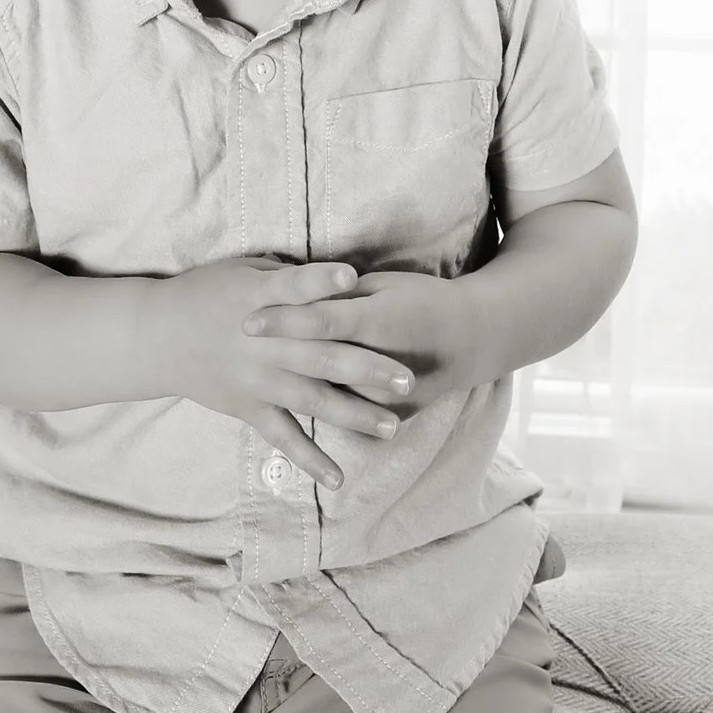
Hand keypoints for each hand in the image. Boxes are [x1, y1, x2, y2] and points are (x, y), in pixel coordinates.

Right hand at [138, 256, 419, 489]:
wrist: (157, 337)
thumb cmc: (207, 294)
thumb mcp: (243, 272)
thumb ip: (288, 280)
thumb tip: (339, 278)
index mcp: (259, 299)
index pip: (293, 289)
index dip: (322, 282)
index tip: (355, 278)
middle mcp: (260, 342)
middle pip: (318, 354)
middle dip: (366, 366)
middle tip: (407, 378)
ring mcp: (255, 379)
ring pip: (311, 399)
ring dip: (353, 414)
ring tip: (392, 426)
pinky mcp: (248, 408)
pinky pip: (283, 437)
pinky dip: (309, 459)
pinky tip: (338, 477)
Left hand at [243, 269, 471, 418]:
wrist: (474, 336)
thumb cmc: (424, 300)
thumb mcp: (385, 286)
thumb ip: (343, 294)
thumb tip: (299, 291)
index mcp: (377, 319)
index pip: (319, 320)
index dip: (281, 320)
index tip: (246, 321)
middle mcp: (380, 358)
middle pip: (319, 361)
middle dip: (277, 359)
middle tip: (238, 356)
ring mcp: (391, 392)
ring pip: (335, 398)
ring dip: (293, 395)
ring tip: (254, 391)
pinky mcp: (398, 413)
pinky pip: (354, 421)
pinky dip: (327, 422)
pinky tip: (295, 426)